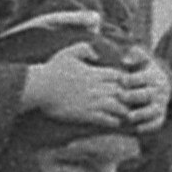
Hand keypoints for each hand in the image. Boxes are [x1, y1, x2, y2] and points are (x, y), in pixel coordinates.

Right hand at [18, 45, 140, 130]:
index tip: (126, 84)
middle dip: (129, 96)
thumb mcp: (68, 52)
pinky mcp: (85, 114)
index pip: (119, 76)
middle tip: (132, 101)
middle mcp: (96, 88)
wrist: (39, 88)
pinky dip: (113, 121)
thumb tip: (97, 55)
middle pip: (122, 92)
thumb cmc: (52, 70)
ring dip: (123, 110)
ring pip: (117, 106)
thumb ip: (85, 49)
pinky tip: (115, 123)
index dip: (126, 80)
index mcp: (94, 73)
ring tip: (126, 114)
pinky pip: (105, 119)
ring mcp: (92, 102)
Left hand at [114, 56, 171, 137]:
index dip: (130, 79)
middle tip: (121, 97)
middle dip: (133, 96)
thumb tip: (124, 60)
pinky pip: (157, 123)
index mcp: (153, 77)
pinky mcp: (161, 116)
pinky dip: (149, 127)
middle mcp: (159, 91)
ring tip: (129, 117)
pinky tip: (138, 129)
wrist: (164, 85)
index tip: (120, 80)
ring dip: (141, 114)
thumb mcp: (144, 60)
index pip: (143, 77)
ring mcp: (160, 104)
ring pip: (153, 110)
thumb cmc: (146, 72)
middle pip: (147, 94)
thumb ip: (135, 55)